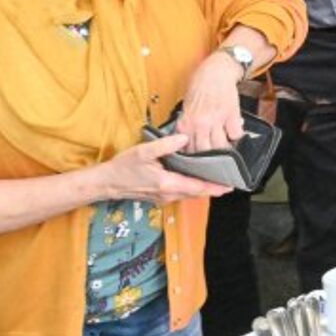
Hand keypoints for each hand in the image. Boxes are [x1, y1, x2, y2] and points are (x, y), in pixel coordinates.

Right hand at [97, 135, 231, 202]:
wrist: (107, 183)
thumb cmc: (123, 167)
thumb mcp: (143, 151)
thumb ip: (165, 145)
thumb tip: (183, 138)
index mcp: (166, 183)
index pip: (196, 187)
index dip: (214, 187)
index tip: (229, 186)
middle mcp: (168, 194)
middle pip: (196, 193)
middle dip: (213, 189)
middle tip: (229, 183)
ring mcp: (164, 198)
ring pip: (189, 195)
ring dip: (203, 189)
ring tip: (217, 181)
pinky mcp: (160, 197)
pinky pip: (181, 194)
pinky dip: (192, 189)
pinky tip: (197, 181)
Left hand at [174, 51, 246, 151]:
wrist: (215, 71)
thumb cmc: (200, 86)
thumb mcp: (186, 107)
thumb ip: (187, 125)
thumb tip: (188, 141)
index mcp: (187, 122)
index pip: (188, 149)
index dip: (193, 158)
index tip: (198, 160)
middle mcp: (201, 123)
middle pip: (205, 151)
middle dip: (209, 158)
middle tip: (213, 158)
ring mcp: (217, 120)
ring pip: (221, 146)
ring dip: (224, 148)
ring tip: (225, 147)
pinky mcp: (231, 115)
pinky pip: (236, 134)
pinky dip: (236, 136)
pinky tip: (234, 133)